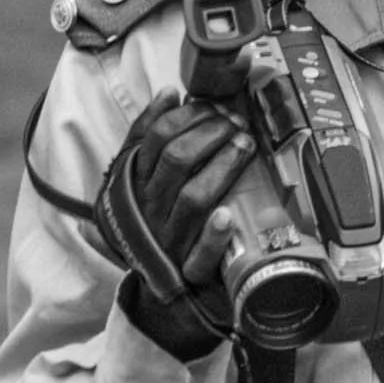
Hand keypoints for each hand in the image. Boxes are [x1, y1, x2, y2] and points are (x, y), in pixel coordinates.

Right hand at [108, 89, 256, 354]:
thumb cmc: (155, 219)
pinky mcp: (191, 271)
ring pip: (194, 198)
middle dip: (210, 133)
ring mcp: (171, 240)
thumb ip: (147, 135)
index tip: (213, 105)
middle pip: (177, 161)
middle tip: (236, 121)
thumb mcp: (140, 177)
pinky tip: (228, 215)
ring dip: (221, 167)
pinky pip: (201, 255)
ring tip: (245, 144)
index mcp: (138, 184)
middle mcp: (151, 209)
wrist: (157, 289)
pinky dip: (214, 236)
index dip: (187, 116)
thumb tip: (169, 93)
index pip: (157, 139)